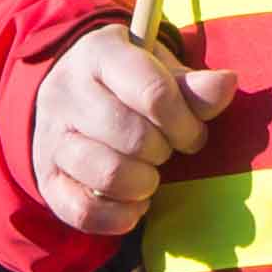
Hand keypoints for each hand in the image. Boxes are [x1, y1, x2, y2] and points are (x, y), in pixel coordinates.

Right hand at [28, 24, 230, 238]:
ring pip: (107, 174)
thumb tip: (226, 84)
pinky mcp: (45, 176)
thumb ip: (194, 85)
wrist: (69, 91)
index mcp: (100, 54)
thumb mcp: (160, 70)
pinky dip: (118, 217)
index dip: (185, 123)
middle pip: (133, 137)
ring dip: (143, 184)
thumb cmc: (128, 82)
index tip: (192, 134)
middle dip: (164, 152)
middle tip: (166, 151)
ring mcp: (50, 136)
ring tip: (149, 177)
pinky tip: (134, 206)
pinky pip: (82, 210)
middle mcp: (66, 91)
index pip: (153, 93)